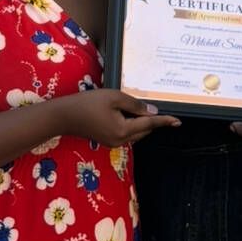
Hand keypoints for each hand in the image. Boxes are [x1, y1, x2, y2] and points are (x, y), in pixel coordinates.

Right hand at [56, 90, 180, 147]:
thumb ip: (134, 104)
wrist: (63, 116)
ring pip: (135, 133)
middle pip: (144, 131)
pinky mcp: (107, 140)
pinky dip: (131, 125)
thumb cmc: (87, 103)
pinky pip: (126, 134)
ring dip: (141, 124)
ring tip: (142, 109)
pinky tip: (128, 114)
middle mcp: (120, 140)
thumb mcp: (114, 97)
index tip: (178, 121)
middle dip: (152, 121)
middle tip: (159, 110)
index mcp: (123, 130)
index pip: (149, 125)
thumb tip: (151, 111)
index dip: (164, 122)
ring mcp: (113, 143)